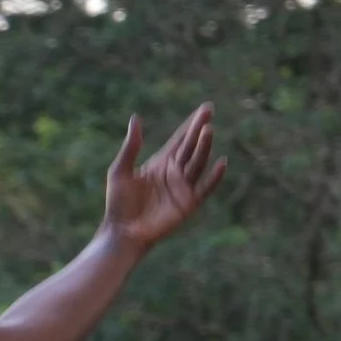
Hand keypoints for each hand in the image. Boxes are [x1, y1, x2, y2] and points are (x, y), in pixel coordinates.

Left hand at [103, 104, 226, 253]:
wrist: (122, 231)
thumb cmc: (118, 203)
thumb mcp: (120, 171)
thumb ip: (131, 147)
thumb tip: (135, 118)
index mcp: (161, 162)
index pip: (180, 139)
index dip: (192, 124)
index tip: (205, 108)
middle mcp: (175, 172)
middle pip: (191, 146)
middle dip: (199, 129)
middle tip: (209, 111)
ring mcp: (183, 187)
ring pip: (197, 162)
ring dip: (204, 147)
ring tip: (208, 130)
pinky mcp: (188, 203)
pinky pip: (205, 187)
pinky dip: (214, 176)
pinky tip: (222, 162)